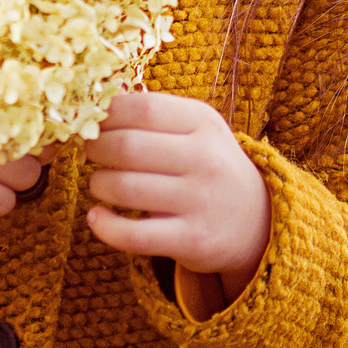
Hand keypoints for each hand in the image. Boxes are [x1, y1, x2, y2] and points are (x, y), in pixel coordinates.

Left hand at [83, 91, 271, 298]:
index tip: (95, 121)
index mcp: (203, 122)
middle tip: (91, 152)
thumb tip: (95, 107)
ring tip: (99, 184)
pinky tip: (97, 218)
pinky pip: (133, 235)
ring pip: (125, 189)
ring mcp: (200, 201)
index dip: (108, 114)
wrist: (256, 220)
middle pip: (128, 147)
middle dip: (96, 148)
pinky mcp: (192, 240)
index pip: (143, 108)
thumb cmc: (208, 166)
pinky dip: (104, 226)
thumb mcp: (196, 130)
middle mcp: (205, 159)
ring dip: (98, 184)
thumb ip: (153, 115)